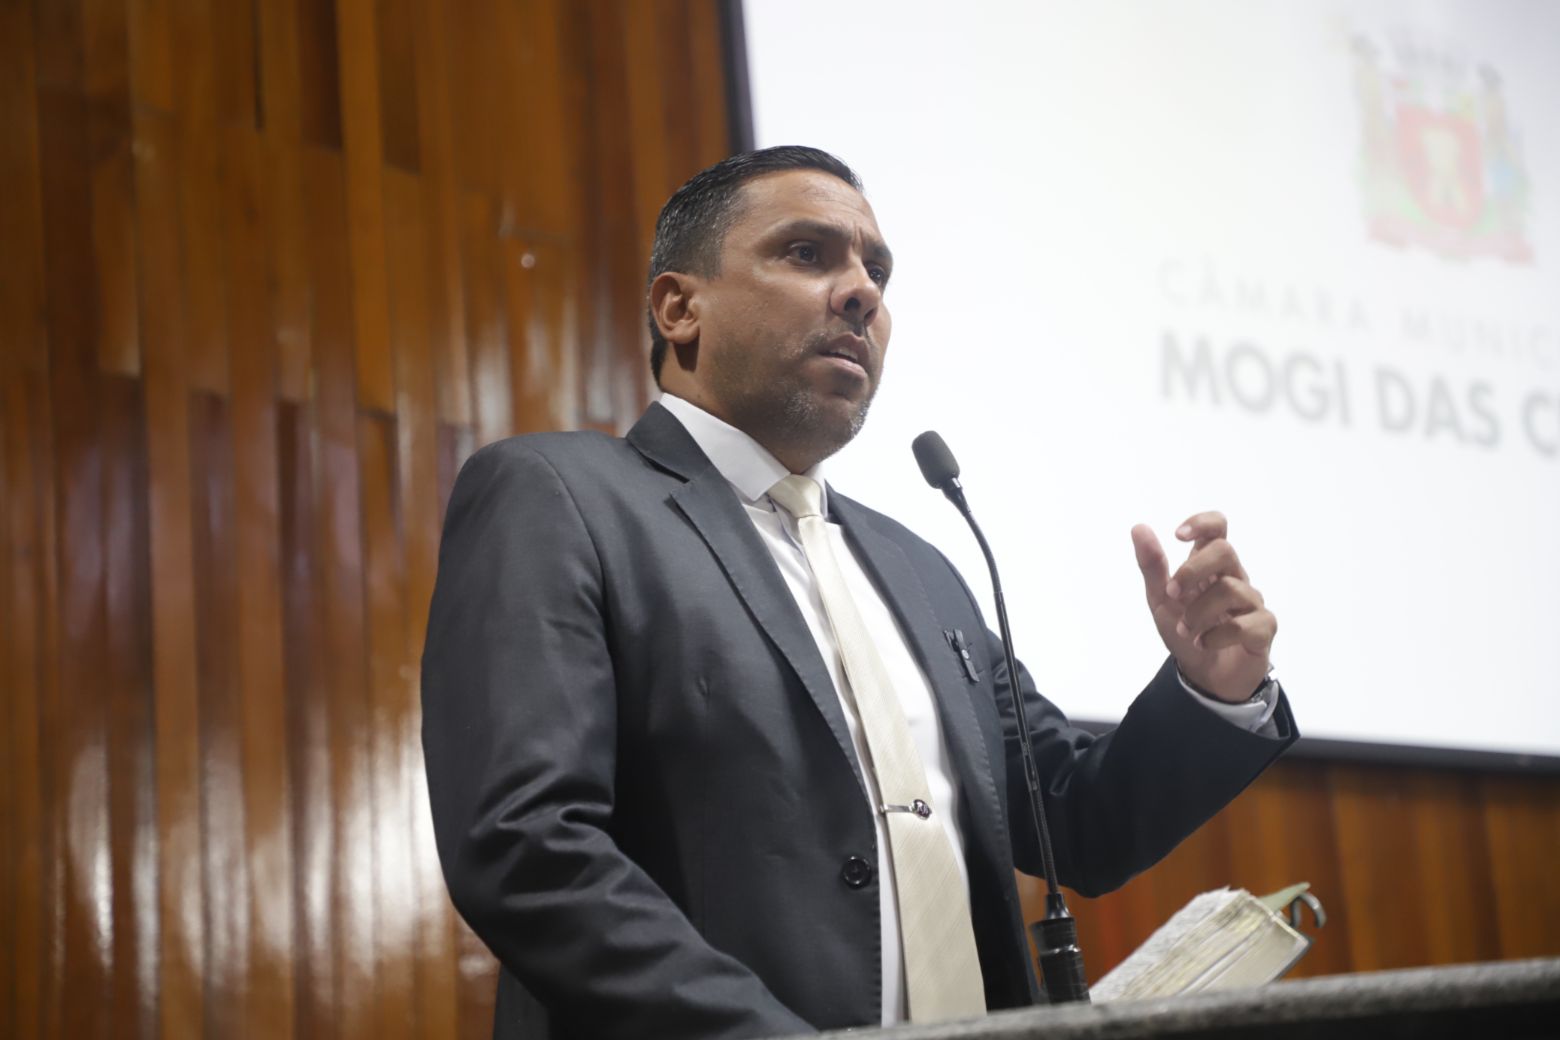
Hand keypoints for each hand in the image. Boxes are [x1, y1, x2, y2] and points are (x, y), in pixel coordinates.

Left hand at [1131, 512, 1276, 702]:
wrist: (1203, 676)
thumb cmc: (1185, 631)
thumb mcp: (1161, 599)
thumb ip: (1152, 566)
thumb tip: (1139, 528)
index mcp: (1209, 566)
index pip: (1218, 529)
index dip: (1203, 524)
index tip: (1178, 536)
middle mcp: (1234, 577)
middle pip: (1225, 551)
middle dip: (1192, 570)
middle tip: (1172, 593)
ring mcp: (1252, 602)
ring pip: (1231, 590)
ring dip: (1198, 613)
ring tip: (1186, 630)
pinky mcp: (1263, 628)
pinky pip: (1244, 624)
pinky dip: (1215, 636)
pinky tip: (1203, 643)